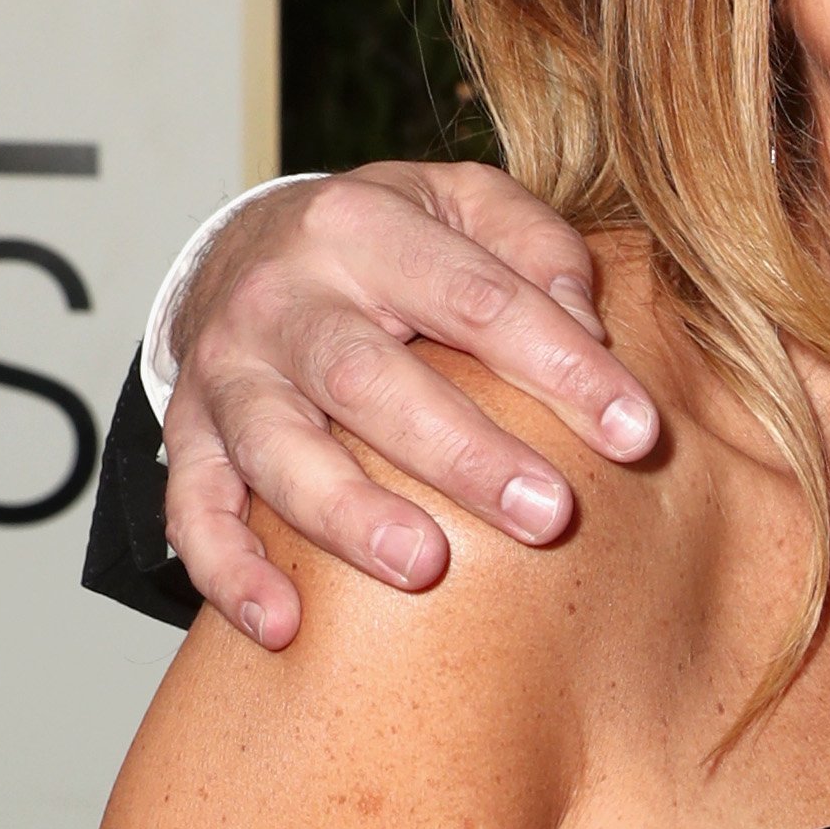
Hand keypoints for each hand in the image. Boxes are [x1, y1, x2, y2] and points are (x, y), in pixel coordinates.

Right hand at [164, 161, 659, 645]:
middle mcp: (283, 297)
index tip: (637, 434)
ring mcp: (230, 370)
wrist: (245, 244)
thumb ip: (535, 246)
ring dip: (349, 514)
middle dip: (461, 452)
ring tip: (425, 567)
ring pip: (278, 448)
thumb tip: (585, 326)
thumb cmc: (389, 240)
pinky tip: (284, 624)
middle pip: (369, 378)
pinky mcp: (192, 435)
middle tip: (548, 514)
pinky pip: (196, 510)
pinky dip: (230, 571)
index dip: (560, 366)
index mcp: (362, 226)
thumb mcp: (464, 203)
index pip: (475, 297)